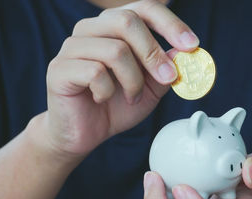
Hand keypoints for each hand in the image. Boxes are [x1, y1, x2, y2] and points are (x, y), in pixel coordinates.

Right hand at [43, 0, 198, 155]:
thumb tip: (182, 52)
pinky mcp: (59, 68)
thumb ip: (165, 69)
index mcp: (113, 27)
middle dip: (153, 53)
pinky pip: (94, 72)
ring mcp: (72, 46)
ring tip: (131, 97)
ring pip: (115, 50)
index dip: (170, 24)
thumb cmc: (116, 106)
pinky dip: (108, 91)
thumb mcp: (150, 89)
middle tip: (167, 78)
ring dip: (133, 81)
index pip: (143, 9)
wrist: (84, 132)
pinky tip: (102, 99)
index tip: (191, 45)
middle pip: (127, 20)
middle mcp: (91, 29)